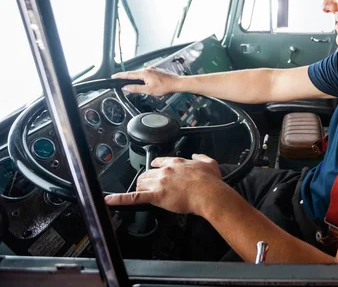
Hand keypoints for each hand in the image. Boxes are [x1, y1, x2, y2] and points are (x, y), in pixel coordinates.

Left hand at [104, 154, 222, 215]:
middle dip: (146, 179)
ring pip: (141, 183)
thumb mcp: (209, 163)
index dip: (156, 166)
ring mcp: (159, 183)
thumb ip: (200, 157)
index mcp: (176, 162)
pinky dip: (120, 199)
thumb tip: (196, 155)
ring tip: (140, 193)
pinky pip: (134, 197)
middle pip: (147, 173)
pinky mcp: (155, 196)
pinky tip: (110, 200)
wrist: (208, 193)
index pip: (159, 161)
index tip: (154, 168)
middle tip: (148, 186)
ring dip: (140, 187)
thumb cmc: (210, 181)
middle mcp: (165, 170)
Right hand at [112, 67, 179, 95]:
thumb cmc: (166, 86)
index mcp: (144, 73)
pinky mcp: (157, 71)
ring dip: (138, 79)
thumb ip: (136, 89)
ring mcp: (153, 69)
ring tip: (137, 85)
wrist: (177, 83)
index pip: (129, 74)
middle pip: (134, 74)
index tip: (114, 76)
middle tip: (122, 82)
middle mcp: (148, 69)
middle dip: (128, 78)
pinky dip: (144, 78)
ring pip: (141, 75)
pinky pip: (147, 74)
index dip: (120, 76)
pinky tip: (147, 83)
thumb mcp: (149, 90)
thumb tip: (126, 88)